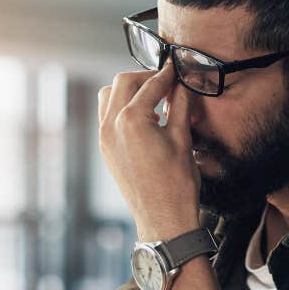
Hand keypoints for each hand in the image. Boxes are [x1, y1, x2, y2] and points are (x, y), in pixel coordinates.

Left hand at [98, 64, 199, 240]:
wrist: (163, 220)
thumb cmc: (176, 186)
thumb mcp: (183, 139)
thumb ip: (180, 105)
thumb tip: (182, 85)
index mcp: (132, 120)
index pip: (150, 85)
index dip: (166, 75)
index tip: (176, 69)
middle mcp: (111, 126)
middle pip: (123, 82)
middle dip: (145, 78)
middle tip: (166, 82)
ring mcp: (105, 138)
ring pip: (108, 96)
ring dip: (129, 91)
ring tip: (153, 98)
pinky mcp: (105, 150)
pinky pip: (107, 116)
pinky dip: (121, 108)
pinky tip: (144, 118)